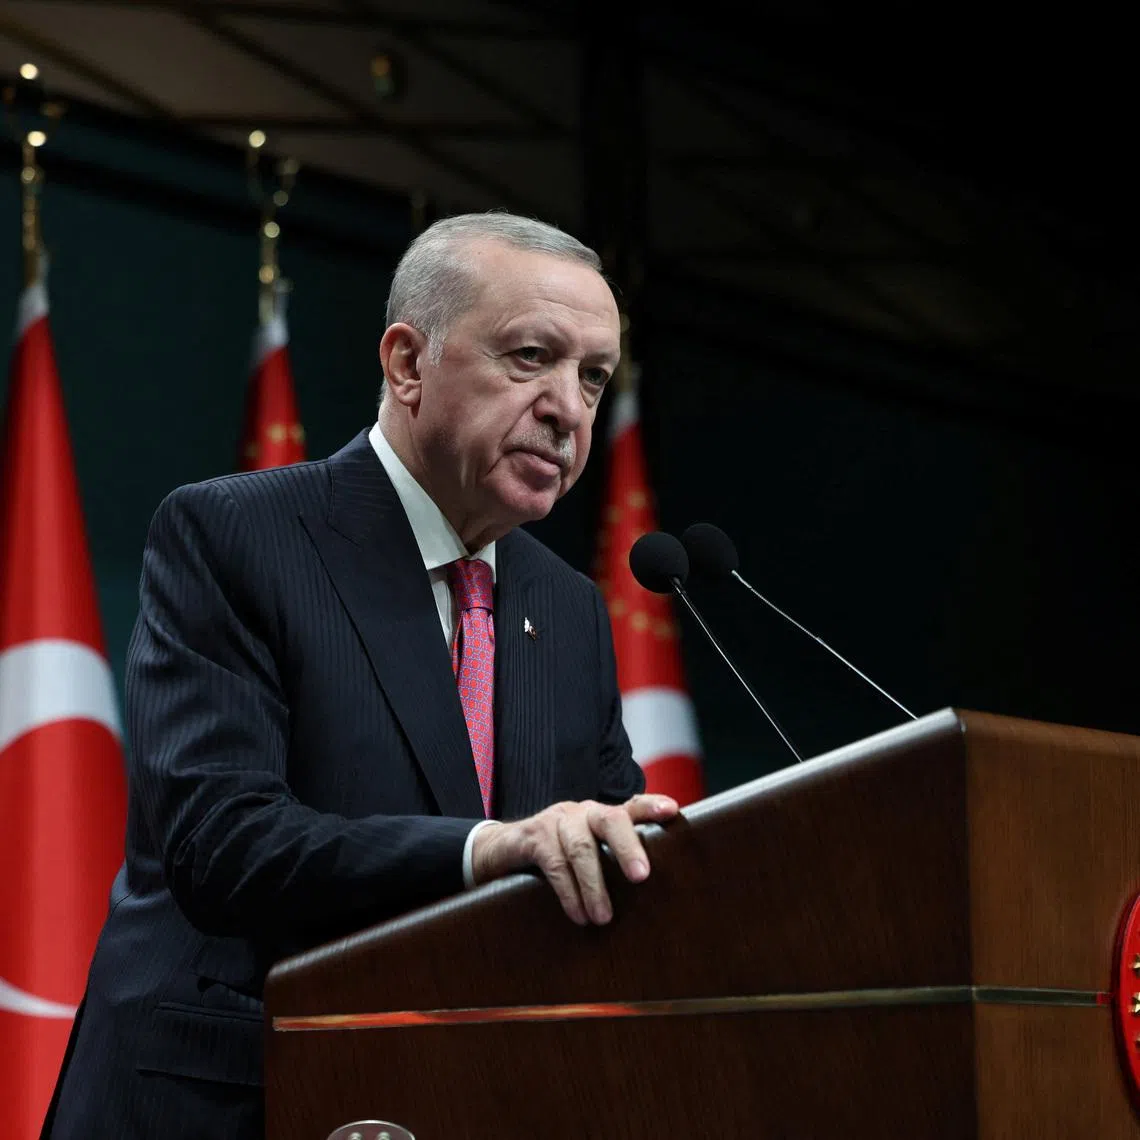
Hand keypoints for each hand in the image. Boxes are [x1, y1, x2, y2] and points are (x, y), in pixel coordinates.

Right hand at [471, 794, 678, 924]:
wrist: (500, 851)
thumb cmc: (556, 857)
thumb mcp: (586, 855)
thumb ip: (612, 864)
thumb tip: (651, 899)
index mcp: (601, 817)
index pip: (632, 807)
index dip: (651, 807)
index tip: (673, 811)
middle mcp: (583, 812)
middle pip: (611, 820)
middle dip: (628, 847)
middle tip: (641, 877)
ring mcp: (557, 821)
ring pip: (582, 847)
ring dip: (594, 885)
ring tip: (603, 918)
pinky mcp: (533, 836)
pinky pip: (555, 863)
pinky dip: (568, 891)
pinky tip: (578, 915)